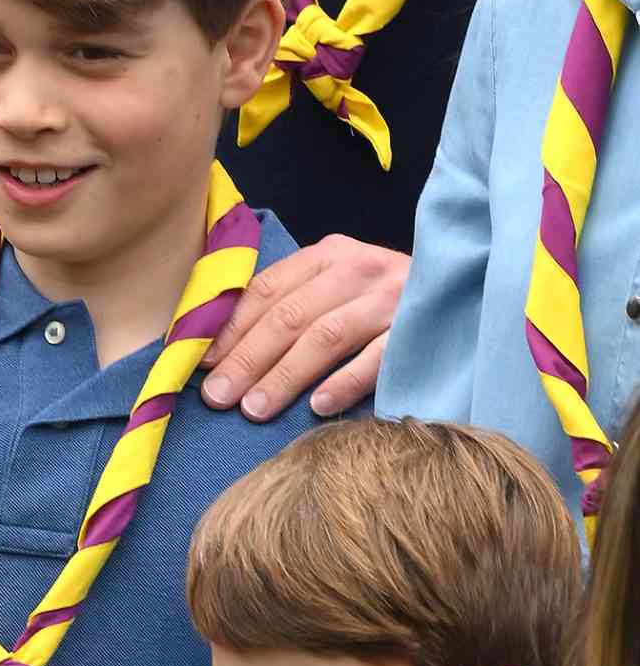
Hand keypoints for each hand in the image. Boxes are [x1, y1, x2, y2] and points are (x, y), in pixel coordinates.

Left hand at [199, 236, 408, 420]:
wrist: (462, 288)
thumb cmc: (380, 298)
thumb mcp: (335, 286)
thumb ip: (288, 305)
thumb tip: (220, 351)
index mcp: (329, 255)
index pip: (267, 289)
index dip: (230, 328)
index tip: (202, 364)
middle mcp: (358, 270)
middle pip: (290, 316)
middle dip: (247, 359)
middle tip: (217, 397)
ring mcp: (390, 299)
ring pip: (326, 337)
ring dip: (285, 376)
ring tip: (253, 410)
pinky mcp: (418, 329)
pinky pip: (376, 358)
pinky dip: (344, 382)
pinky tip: (317, 407)